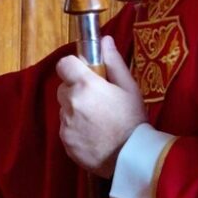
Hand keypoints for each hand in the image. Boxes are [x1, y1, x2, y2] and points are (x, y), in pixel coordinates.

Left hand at [56, 36, 146, 177]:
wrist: (131, 158)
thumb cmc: (133, 119)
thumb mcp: (129, 88)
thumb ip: (114, 62)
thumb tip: (105, 40)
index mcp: (85, 85)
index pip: (64, 64)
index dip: (73, 67)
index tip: (87, 74)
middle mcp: (70, 103)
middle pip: (64, 88)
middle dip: (76, 90)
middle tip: (98, 100)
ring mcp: (65, 124)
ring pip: (65, 109)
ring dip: (76, 110)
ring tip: (98, 121)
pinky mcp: (65, 142)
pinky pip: (66, 128)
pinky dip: (76, 129)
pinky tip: (94, 135)